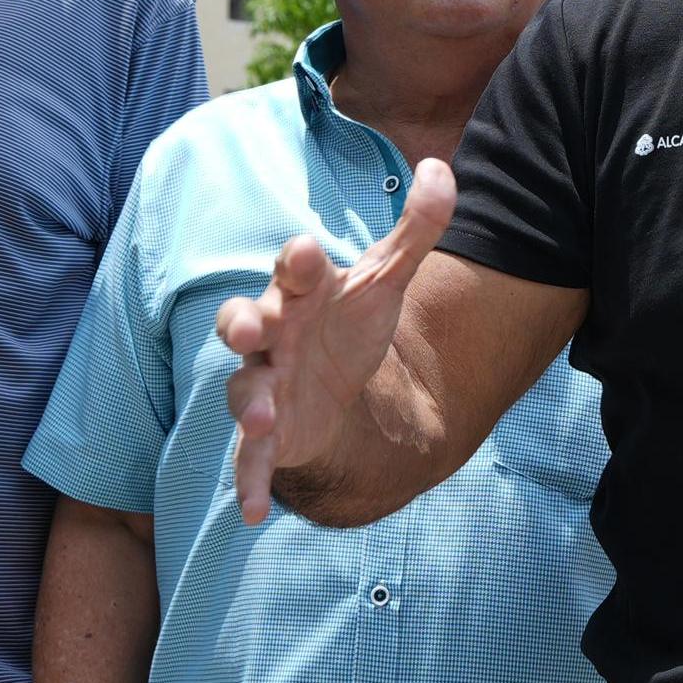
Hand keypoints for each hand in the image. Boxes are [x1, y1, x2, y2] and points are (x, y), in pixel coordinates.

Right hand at [213, 158, 453, 523]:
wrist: (335, 384)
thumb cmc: (349, 320)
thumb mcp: (388, 277)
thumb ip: (417, 227)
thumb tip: (440, 168)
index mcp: (302, 293)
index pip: (293, 271)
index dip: (294, 262)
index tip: (300, 251)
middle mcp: (274, 335)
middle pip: (245, 321)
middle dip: (243, 322)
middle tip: (250, 327)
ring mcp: (264, 385)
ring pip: (242, 390)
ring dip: (248, 404)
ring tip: (261, 418)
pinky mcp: (267, 436)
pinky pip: (249, 461)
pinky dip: (249, 484)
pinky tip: (255, 513)